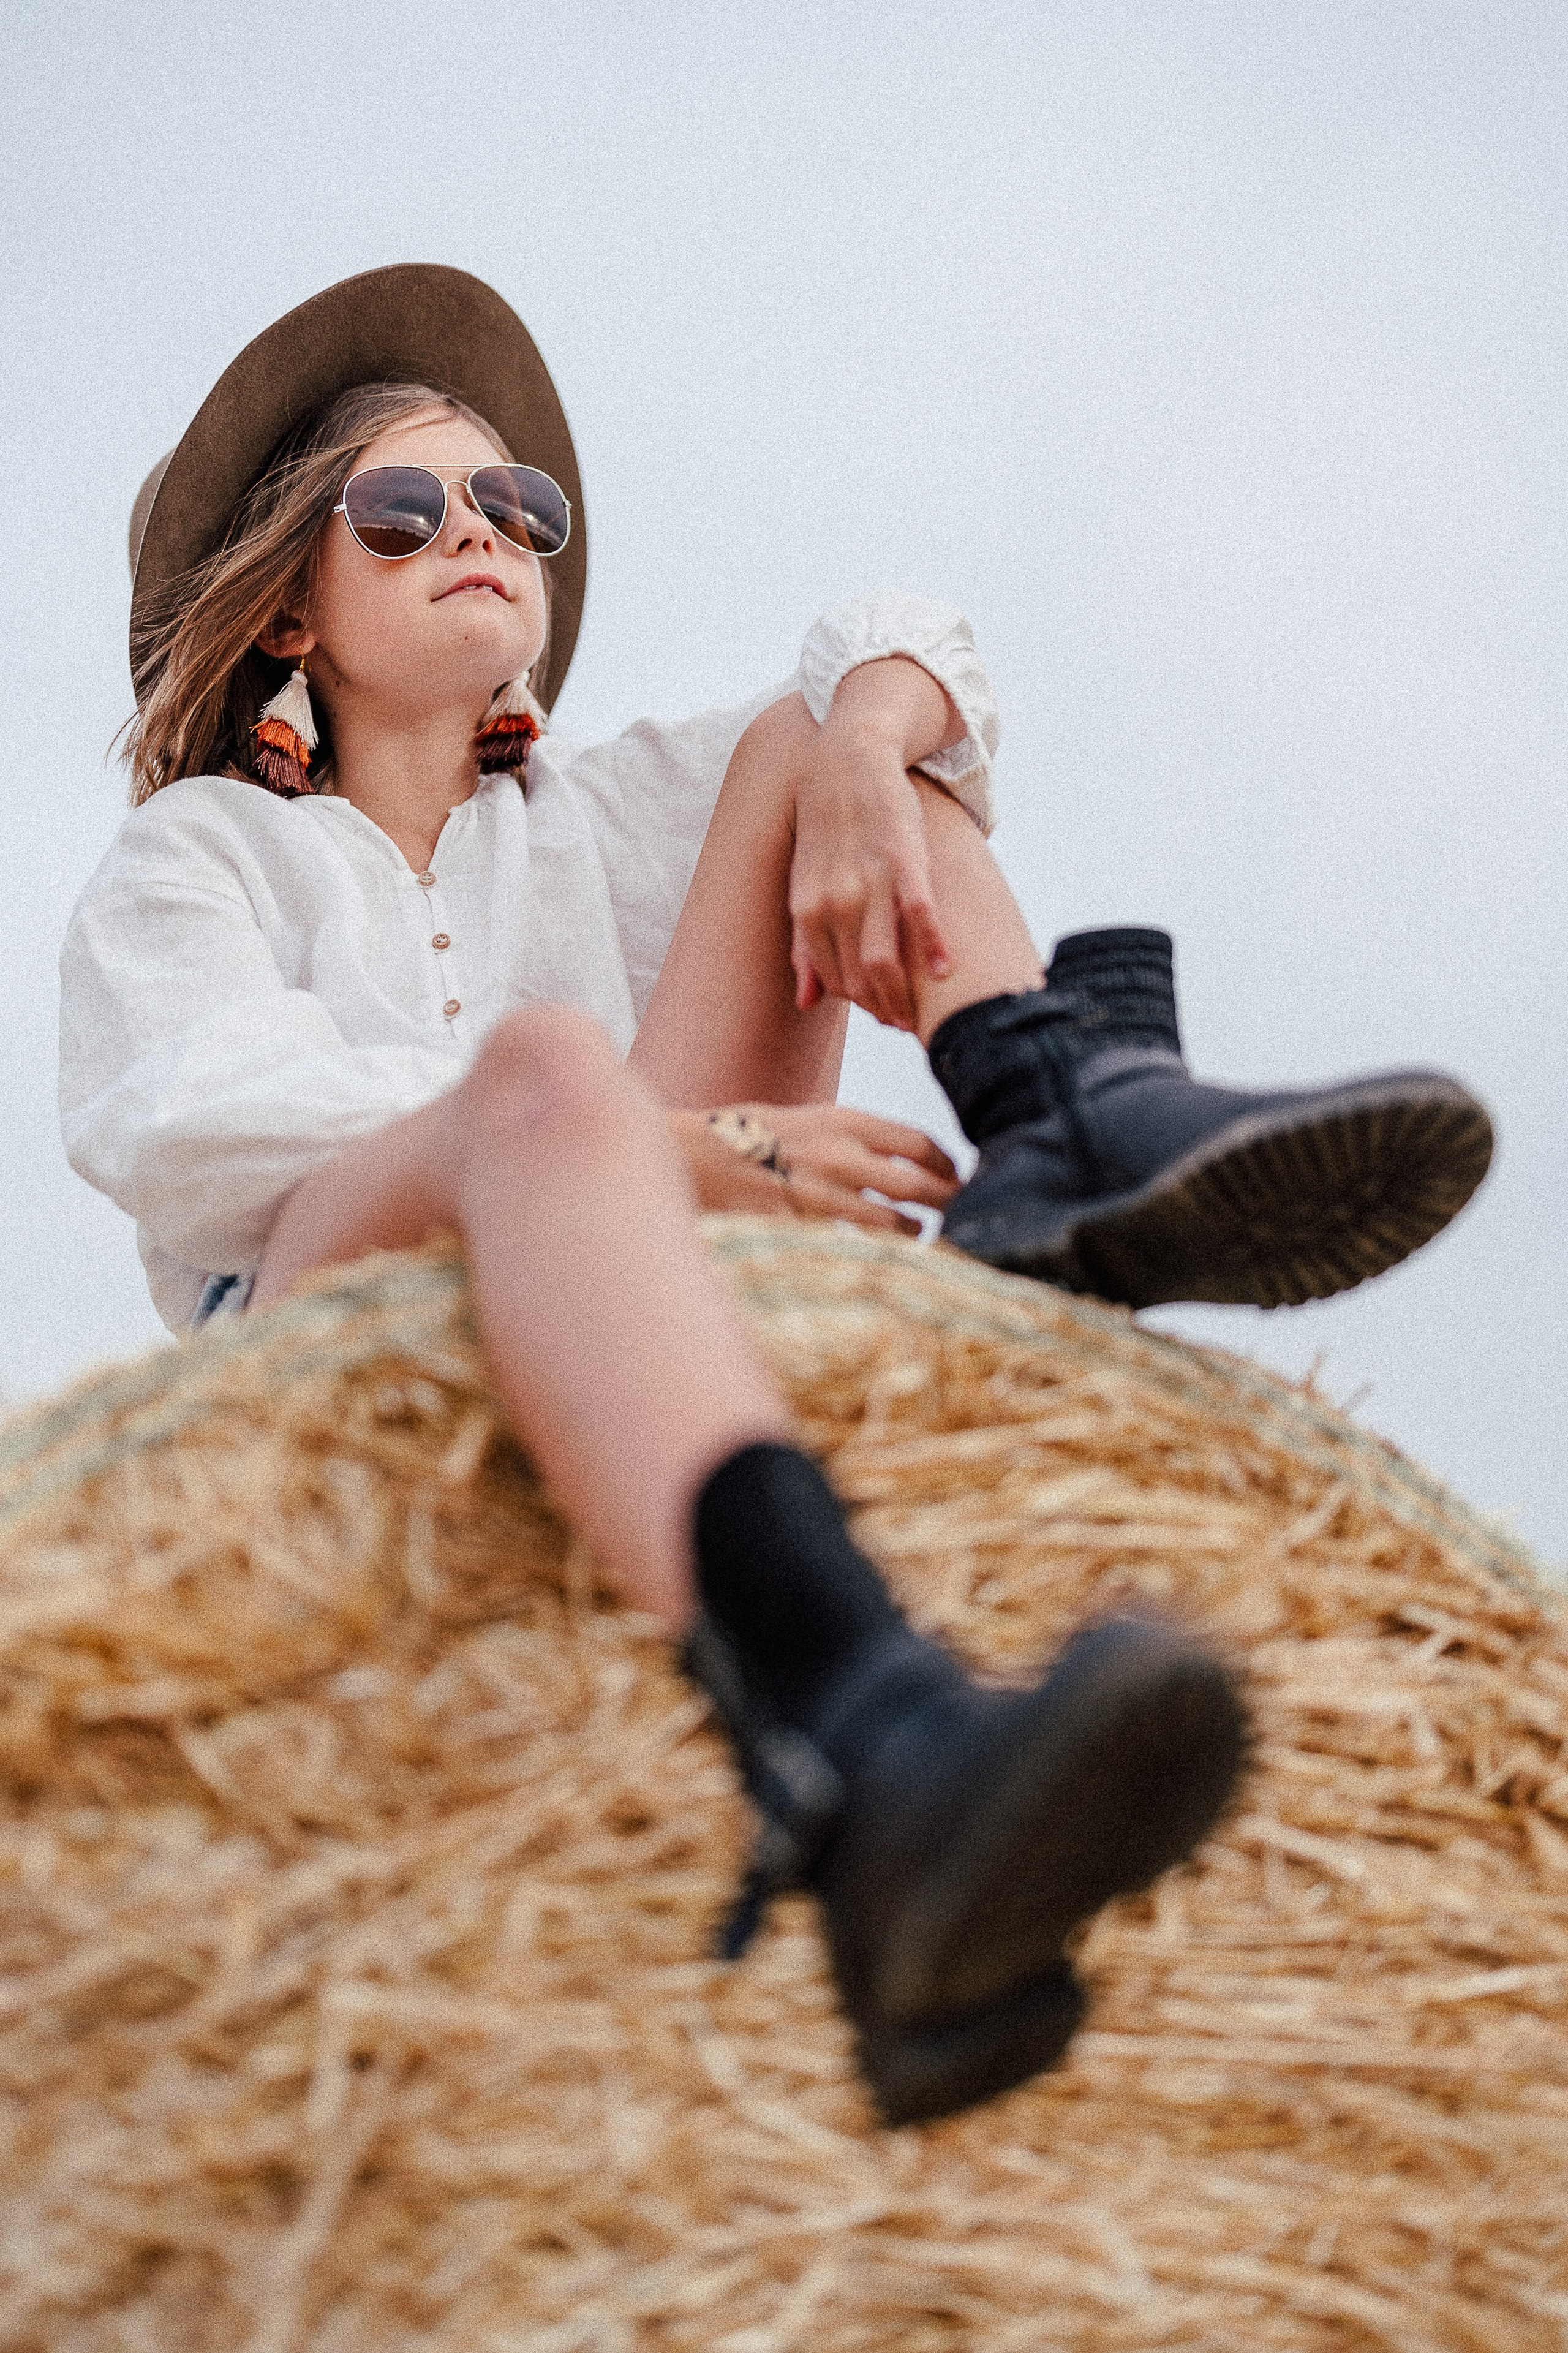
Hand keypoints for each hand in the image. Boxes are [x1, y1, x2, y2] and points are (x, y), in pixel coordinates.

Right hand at [673, 1103, 958, 1236]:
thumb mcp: (809, 1119)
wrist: (694, 1154)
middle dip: (944, 1201)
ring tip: (918, 1233)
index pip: (918, 1142)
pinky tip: (877, 1257)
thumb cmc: (753, 1134)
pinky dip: (868, 1253)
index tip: (957, 1176)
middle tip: (956, 1211)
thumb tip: (900, 1156)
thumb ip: (853, 1136)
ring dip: (911, 1231)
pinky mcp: (798, 1225)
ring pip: (888, 1223)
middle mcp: (838, 1154)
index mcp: (843, 1121)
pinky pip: (847, 1244)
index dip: (947, 1164)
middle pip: (915, 1184)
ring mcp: (818, 1193)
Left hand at [788, 657, 961, 1032]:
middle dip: (886, 1009)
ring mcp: (869, 880)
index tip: (883, 1016)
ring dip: (905, 994)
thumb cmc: (825, 829)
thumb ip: (803, 944)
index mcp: (808, 909)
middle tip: (907, 1022)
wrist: (845, 758)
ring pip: (884, 958)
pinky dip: (933, 945)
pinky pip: (919, 912)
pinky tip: (946, 969)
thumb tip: (805, 1002)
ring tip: (923, 1012)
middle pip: (860, 979)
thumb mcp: (803, 887)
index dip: (861, 1006)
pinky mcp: (904, 858)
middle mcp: (834, 900)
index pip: (835, 981)